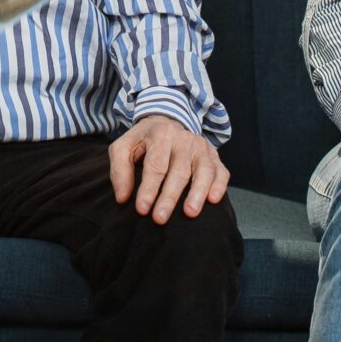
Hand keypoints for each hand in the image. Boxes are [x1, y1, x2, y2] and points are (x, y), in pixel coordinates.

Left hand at [109, 115, 229, 223]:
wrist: (166, 122)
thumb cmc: (143, 141)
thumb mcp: (123, 148)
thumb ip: (119, 170)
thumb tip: (123, 197)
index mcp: (160, 134)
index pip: (155, 165)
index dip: (148, 188)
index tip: (142, 210)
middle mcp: (184, 139)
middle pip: (179, 170)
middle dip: (169, 196)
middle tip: (160, 218)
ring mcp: (201, 147)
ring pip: (203, 170)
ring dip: (197, 192)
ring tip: (190, 213)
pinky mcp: (214, 155)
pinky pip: (221, 171)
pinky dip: (219, 185)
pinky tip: (213, 200)